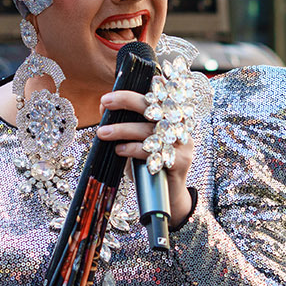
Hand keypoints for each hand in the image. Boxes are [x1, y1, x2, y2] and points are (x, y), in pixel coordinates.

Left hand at [97, 90, 194, 225]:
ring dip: (123, 129)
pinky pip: (154, 151)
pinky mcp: (180, 161)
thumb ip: (125, 124)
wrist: (168, 196)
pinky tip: (120, 150)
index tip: (118, 89)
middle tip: (105, 102)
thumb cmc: (149, 164)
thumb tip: (103, 106)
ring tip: (103, 133)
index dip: (139, 90)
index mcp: (172, 116)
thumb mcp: (136, 141)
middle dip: (128, 100)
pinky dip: (133, 149)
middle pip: (156, 106)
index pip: (160, 94)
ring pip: (150, 130)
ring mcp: (182, 143)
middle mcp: (180, 126)